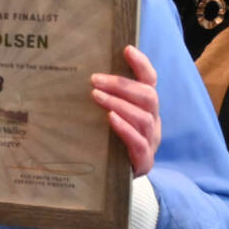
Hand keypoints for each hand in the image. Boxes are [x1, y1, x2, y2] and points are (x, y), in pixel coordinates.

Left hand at [90, 45, 161, 176]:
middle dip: (121, 85)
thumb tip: (76, 74)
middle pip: (147, 96)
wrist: (116, 179)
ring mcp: (150, 141)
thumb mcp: (107, 115)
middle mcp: (152, 121)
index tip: (126, 49)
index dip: (141, 64)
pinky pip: (139, 143)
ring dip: (119, 104)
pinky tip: (111, 119)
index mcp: (146, 107)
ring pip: (143, 117)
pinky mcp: (144, 161)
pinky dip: (125, 129)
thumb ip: (102, 97)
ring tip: (96, 96)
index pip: (150, 80)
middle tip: (94, 79)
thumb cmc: (108, 140)